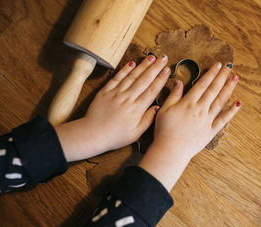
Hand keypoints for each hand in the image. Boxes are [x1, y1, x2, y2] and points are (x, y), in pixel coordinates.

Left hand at [55, 55, 169, 161]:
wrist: (92, 134)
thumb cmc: (115, 136)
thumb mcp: (136, 134)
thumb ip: (148, 119)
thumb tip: (157, 107)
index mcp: (137, 109)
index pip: (152, 90)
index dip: (161, 79)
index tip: (168, 70)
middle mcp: (128, 98)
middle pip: (144, 80)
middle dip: (155, 67)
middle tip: (163, 58)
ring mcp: (116, 93)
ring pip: (132, 76)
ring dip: (143, 65)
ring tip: (151, 57)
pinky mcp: (106, 91)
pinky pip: (117, 78)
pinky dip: (125, 69)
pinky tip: (132, 63)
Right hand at [139, 62, 240, 190]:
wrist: (171, 150)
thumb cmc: (164, 131)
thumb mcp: (164, 110)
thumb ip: (174, 95)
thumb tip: (179, 82)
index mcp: (188, 103)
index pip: (202, 84)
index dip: (211, 73)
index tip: (218, 65)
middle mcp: (200, 109)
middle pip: (213, 89)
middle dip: (222, 76)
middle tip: (229, 67)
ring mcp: (207, 120)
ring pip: (221, 101)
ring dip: (228, 89)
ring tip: (235, 78)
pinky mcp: (211, 131)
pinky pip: (223, 119)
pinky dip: (232, 111)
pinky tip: (238, 103)